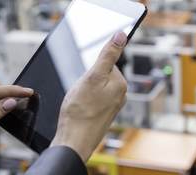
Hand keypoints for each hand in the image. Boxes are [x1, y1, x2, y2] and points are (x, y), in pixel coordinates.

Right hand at [51, 33, 127, 160]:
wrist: (74, 141)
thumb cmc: (80, 111)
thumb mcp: (92, 76)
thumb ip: (108, 55)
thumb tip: (121, 35)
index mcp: (121, 84)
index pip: (105, 63)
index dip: (90, 69)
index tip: (85, 81)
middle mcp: (120, 95)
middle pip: (99, 75)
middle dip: (87, 79)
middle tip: (80, 92)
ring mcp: (112, 106)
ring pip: (94, 88)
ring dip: (83, 91)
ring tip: (78, 103)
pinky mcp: (103, 115)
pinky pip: (92, 100)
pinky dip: (83, 102)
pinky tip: (79, 110)